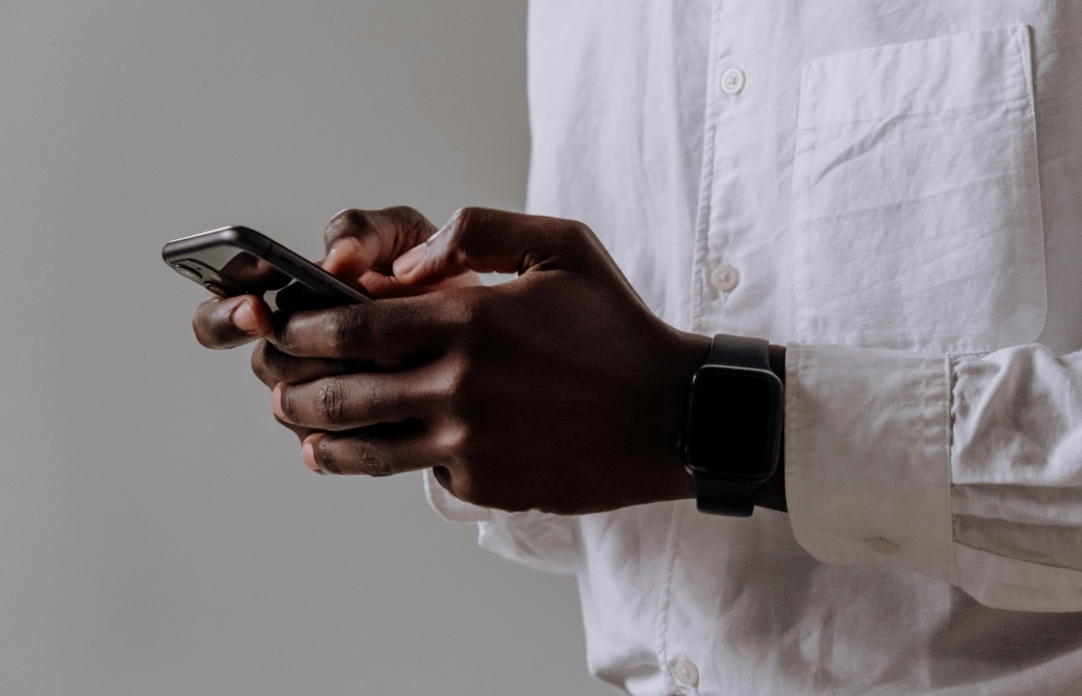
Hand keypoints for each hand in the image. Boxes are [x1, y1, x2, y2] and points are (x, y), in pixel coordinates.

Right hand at [191, 207, 475, 443]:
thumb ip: (363, 232)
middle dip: (301, 354)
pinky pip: (333, 445)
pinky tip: (396, 409)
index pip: (225, 306)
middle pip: (267, 363)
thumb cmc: (430, 272)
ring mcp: (317, 396)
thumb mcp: (402, 235)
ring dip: (338, 388)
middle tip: (342, 346)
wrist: (485, 327)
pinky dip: (360, 426)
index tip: (255, 309)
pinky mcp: (346, 437)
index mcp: (292, 295)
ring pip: (298, 407)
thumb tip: (334, 259)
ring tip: (389, 368)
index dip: (227, 313)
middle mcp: (294, 349)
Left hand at [263, 207, 709, 513]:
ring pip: (361, 448)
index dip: (300, 328)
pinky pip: (416, 473)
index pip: (350, 327)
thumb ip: (478, 231)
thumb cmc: (617, 328)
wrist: (671, 416)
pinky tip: (376, 451)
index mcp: (470, 320)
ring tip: (301, 428)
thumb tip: (405, 264)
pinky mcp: (484, 485)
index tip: (284, 327)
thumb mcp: (563, 246)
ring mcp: (469, 444)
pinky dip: (392, 460)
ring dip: (317, 436)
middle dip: (291, 387)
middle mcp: (459, 386)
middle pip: (339, 393)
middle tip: (277, 382)